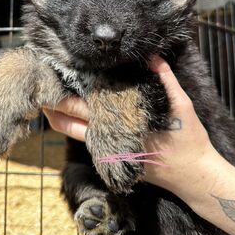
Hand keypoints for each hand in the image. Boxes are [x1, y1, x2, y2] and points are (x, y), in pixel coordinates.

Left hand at [43, 57, 217, 198]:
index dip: (64, 94)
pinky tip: (70, 114)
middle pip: (70, 122)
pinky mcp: (113, 161)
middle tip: (40, 86)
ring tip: (47, 101)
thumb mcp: (182, 105)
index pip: (83, 108)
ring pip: (75, 135)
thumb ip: (166, 79)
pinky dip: (74, 127)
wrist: (194, 178)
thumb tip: (152, 56)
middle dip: (53, 104)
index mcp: (121, 125)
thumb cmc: (189, 140)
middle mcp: (110, 141)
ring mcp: (110, 153)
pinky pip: (87, 142)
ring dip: (59, 119)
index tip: (53, 76)